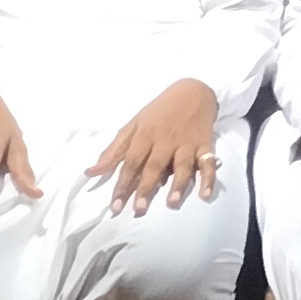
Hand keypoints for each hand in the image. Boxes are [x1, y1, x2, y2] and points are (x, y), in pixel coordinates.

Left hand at [83, 78, 223, 216]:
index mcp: (145, 135)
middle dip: (146, 187)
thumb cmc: (158, 112)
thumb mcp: (133, 125)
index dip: (122, 184)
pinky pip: (209, 163)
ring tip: (172, 202)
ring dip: (178, 184)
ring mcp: (186, 143)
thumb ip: (113, 151)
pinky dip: (209, 178)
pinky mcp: (205, 145)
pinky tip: (205, 194)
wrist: (192, 91)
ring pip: (182, 165)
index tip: (115, 205)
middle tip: (138, 209)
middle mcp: (165, 140)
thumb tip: (91, 172)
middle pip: (154, 166)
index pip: (131, 162)